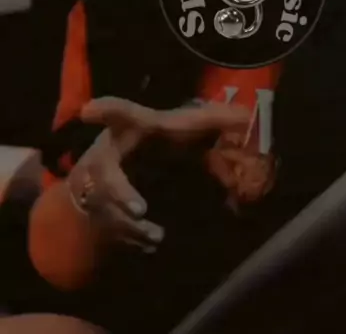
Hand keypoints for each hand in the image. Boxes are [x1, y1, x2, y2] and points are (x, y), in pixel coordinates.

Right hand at [67, 97, 248, 251]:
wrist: (113, 170)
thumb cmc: (152, 143)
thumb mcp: (178, 128)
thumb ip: (212, 122)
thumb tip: (246, 116)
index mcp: (129, 128)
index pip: (120, 114)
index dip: (107, 110)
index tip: (89, 110)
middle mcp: (109, 154)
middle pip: (104, 170)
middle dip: (118, 191)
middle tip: (139, 209)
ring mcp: (98, 185)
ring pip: (106, 207)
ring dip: (129, 225)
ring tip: (156, 236)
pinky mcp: (98, 210)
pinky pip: (111, 228)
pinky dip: (131, 239)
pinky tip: (151, 245)